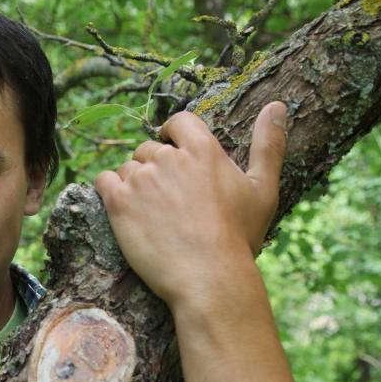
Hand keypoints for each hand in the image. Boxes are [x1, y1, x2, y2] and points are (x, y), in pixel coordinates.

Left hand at [94, 102, 286, 308]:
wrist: (207, 276)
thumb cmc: (238, 237)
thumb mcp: (263, 189)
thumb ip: (269, 144)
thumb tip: (277, 105)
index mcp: (202, 149)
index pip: (178, 121)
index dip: (172, 133)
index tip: (172, 149)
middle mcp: (167, 158)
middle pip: (149, 149)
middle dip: (154, 167)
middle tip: (166, 198)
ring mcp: (140, 179)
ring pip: (127, 167)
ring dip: (133, 182)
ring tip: (150, 212)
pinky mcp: (118, 202)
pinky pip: (103, 181)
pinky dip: (109, 190)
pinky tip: (122, 209)